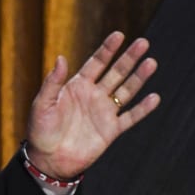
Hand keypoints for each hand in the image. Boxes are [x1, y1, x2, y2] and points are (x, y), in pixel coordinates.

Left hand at [25, 31, 159, 178]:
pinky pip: (130, 117)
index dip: (107, 49)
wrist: (48, 159)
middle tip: (143, 43)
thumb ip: (52, 82)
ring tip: (151, 63)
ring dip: (139, 78)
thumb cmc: (40, 130)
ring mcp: (104, 112)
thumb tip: (61, 58)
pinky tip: (154, 97)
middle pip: (116, 73)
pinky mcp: (111, 130)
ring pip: (126, 91)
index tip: (119, 35)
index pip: (96, 63)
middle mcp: (94, 95)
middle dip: (129, 58)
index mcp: (77, 86)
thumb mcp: (42, 104)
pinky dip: (143, 109)